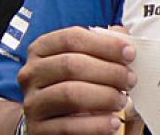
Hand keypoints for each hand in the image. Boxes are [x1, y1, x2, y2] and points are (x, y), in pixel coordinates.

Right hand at [19, 27, 135, 134]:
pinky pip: (69, 126)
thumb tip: (122, 35)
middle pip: (70, 64)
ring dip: (104, 96)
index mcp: (40, 51)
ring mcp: (32, 101)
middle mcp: (31, 73)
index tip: (129, 53)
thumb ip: (100, 46)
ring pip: (69, 93)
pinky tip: (112, 122)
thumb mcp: (80, 63)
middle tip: (129, 80)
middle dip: (108, 71)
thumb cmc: (71, 87)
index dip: (103, 44)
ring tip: (121, 101)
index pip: (69, 38)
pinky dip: (96, 124)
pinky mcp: (38, 128)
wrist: (48, 121)